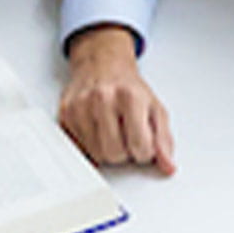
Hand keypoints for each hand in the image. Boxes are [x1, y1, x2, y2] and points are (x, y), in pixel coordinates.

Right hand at [56, 26, 178, 174]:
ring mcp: (80, 106)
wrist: (102, 66)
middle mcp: (102, 99)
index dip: (144, 152)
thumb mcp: (156, 110)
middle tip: (126, 136)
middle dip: (124, 152)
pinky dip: (90, 146)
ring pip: (96, 155)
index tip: (143, 142)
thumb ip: (164, 140)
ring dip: (106, 151)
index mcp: (130, 97)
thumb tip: (168, 166)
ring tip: (111, 131)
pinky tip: (96, 130)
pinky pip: (79, 149)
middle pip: (115, 154)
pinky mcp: (65, 114)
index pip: (140, 147)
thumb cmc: (129, 89)